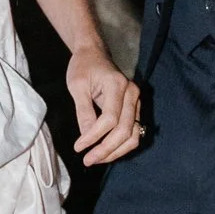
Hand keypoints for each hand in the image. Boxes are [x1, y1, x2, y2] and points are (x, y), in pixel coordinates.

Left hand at [66, 43, 141, 166]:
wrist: (94, 53)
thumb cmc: (83, 67)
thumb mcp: (77, 86)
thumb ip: (83, 112)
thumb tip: (86, 139)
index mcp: (117, 85)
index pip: (110, 119)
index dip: (94, 137)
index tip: (78, 147)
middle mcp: (132, 94)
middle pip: (124, 130)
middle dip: (106, 149)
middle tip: (87, 160)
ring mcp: (137, 102)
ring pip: (133, 135)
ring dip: (115, 152)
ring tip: (96, 159)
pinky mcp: (135, 109)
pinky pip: (134, 133)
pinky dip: (121, 146)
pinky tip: (105, 151)